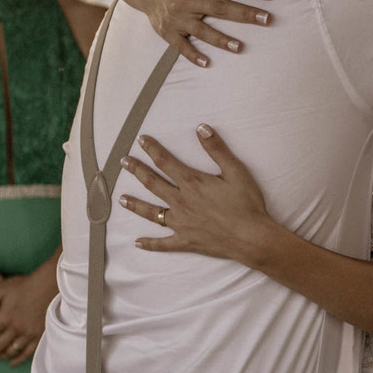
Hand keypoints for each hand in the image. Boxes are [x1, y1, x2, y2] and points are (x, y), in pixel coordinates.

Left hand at [0, 272, 56, 365]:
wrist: (50, 285)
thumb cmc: (25, 285)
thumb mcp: (0, 289)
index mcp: (4, 318)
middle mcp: (16, 329)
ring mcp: (29, 334)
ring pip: (10, 352)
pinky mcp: (40, 336)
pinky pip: (27, 354)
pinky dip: (18, 360)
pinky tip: (12, 363)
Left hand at [119, 125, 279, 264]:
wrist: (251, 237)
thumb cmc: (247, 203)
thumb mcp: (236, 171)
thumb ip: (217, 149)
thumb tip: (201, 128)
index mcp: (192, 183)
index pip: (165, 162)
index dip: (152, 149)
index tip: (141, 140)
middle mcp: (181, 202)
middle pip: (153, 183)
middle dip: (137, 171)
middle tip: (124, 162)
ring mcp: (181, 223)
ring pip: (152, 212)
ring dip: (135, 204)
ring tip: (121, 199)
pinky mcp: (186, 241)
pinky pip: (163, 243)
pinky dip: (150, 244)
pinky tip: (138, 242)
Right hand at [136, 0, 274, 66]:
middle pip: (219, 8)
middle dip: (245, 14)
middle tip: (267, 19)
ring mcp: (177, 17)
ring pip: (202, 30)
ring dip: (221, 40)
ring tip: (241, 47)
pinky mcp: (168, 31)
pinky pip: (181, 46)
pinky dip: (193, 55)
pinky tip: (208, 63)